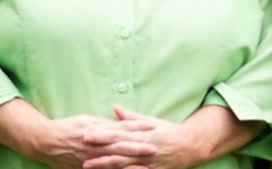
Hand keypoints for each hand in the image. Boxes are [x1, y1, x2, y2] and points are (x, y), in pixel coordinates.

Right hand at [27, 114, 157, 168]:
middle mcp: (94, 145)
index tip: (151, 126)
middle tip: (154, 149)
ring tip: (146, 167)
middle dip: (138, 148)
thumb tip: (121, 122)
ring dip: (130, 165)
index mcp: (96, 130)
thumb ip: (104, 124)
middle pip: (120, 146)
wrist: (46, 142)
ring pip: (113, 162)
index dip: (136, 127)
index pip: (120, 128)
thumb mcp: (87, 120)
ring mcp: (90, 159)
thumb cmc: (67, 128)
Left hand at [79, 107, 203, 168]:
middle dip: (98, 150)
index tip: (86, 133)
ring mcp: (147, 161)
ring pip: (123, 164)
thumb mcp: (150, 121)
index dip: (102, 134)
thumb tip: (115, 108)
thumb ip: (131, 117)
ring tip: (87, 165)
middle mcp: (143, 147)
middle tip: (81, 148)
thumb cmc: (169, 132)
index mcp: (142, 133)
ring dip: (104, 165)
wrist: (190, 145)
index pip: (118, 133)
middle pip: (117, 149)